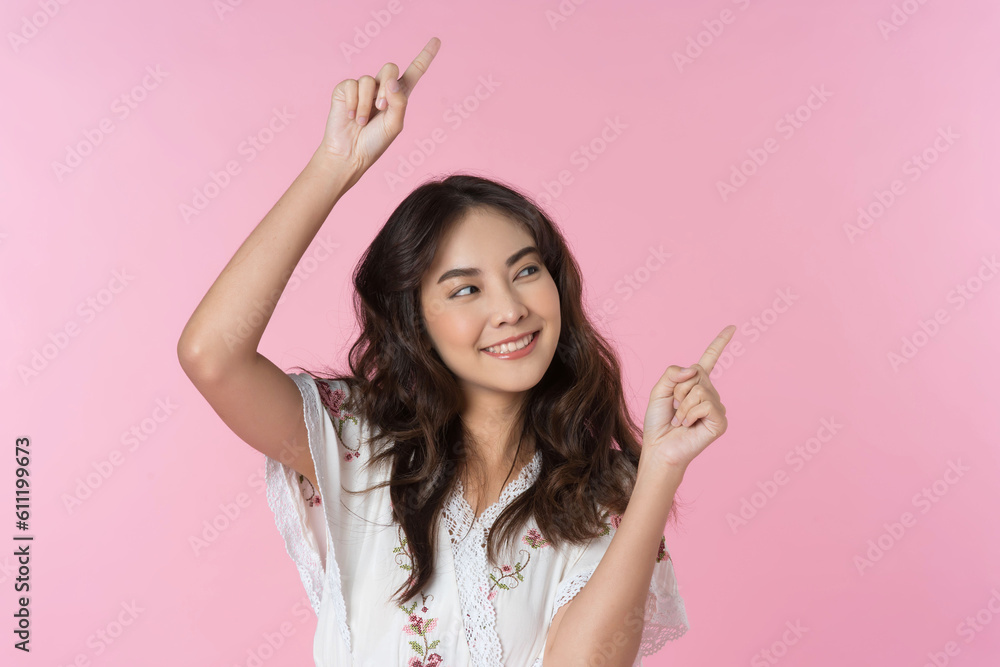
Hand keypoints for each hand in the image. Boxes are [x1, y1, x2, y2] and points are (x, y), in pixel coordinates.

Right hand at [317, 36, 440, 179]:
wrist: (350, 153)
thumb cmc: (374, 143)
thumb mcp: (394, 125)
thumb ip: (399, 102)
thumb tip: (391, 81)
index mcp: (399, 96)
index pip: (414, 72)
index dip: (425, 56)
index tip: (437, 40)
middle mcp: (381, 88)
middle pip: (389, 68)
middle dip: (386, 86)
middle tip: (381, 108)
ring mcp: (363, 88)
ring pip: (369, 80)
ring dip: (367, 104)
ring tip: (363, 122)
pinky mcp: (346, 90)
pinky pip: (352, 85)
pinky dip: (354, 103)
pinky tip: (352, 117)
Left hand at [641, 325, 735, 473]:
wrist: (659, 448)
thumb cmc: (659, 422)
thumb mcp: (659, 391)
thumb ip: (672, 374)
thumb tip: (694, 369)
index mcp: (696, 384)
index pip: (710, 359)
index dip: (720, 343)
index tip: (732, 327)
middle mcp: (710, 393)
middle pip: (697, 373)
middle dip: (679, 389)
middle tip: (675, 408)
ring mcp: (717, 407)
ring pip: (699, 389)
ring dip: (683, 405)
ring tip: (680, 420)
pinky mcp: (720, 421)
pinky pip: (705, 404)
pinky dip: (690, 413)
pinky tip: (688, 425)